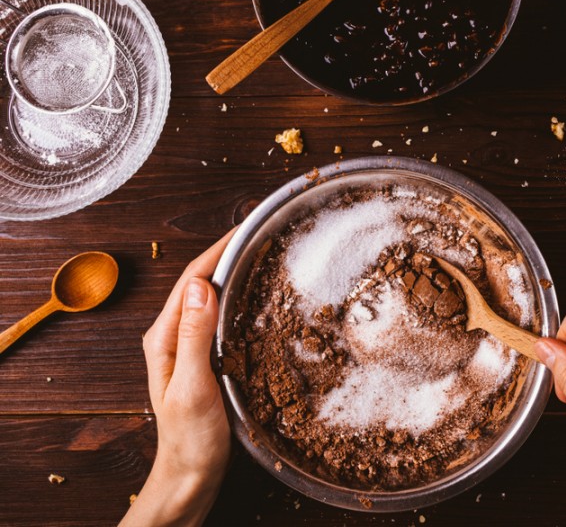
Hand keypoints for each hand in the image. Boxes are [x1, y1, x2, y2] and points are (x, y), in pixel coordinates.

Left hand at [121, 229, 235, 526]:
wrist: (190, 475)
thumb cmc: (190, 439)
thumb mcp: (193, 386)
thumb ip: (194, 336)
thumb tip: (203, 286)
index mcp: (164, 337)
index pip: (192, 279)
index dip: (218, 249)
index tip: (246, 228)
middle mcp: (173, 335)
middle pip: (201, 282)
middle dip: (228, 253)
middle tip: (262, 234)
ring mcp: (188, 346)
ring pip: (212, 297)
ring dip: (234, 273)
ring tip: (263, 254)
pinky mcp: (204, 358)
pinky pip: (221, 317)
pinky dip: (239, 298)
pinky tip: (259, 297)